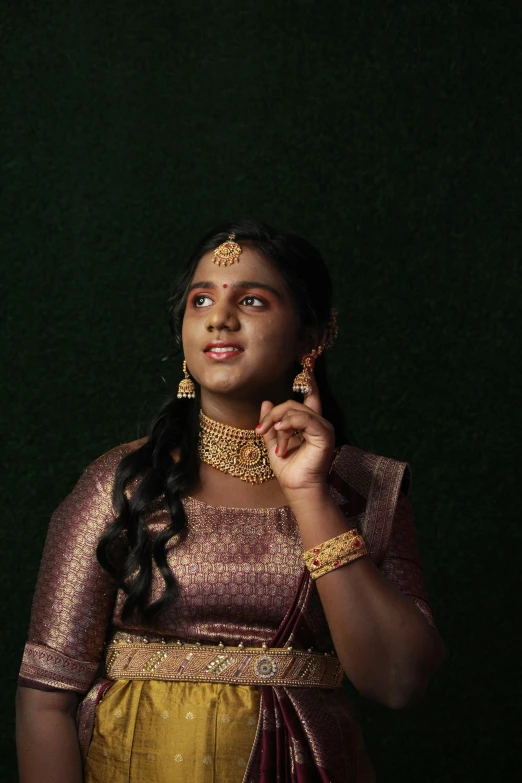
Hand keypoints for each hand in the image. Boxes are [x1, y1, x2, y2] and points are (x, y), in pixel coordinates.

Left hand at [256, 369, 334, 496]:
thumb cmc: (288, 469)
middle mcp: (319, 422)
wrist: (297, 488)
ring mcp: (323, 428)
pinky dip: (291, 422)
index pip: (310, 396)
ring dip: (278, 421)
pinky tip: (280, 430)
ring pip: (297, 410)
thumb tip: (265, 402)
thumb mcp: (273, 441)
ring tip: (270, 435)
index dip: (309, 380)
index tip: (307, 364)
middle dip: (273, 414)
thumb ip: (270, 423)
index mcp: (309, 423)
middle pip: (293, 403)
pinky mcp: (325, 434)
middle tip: (260, 428)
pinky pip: (306, 419)